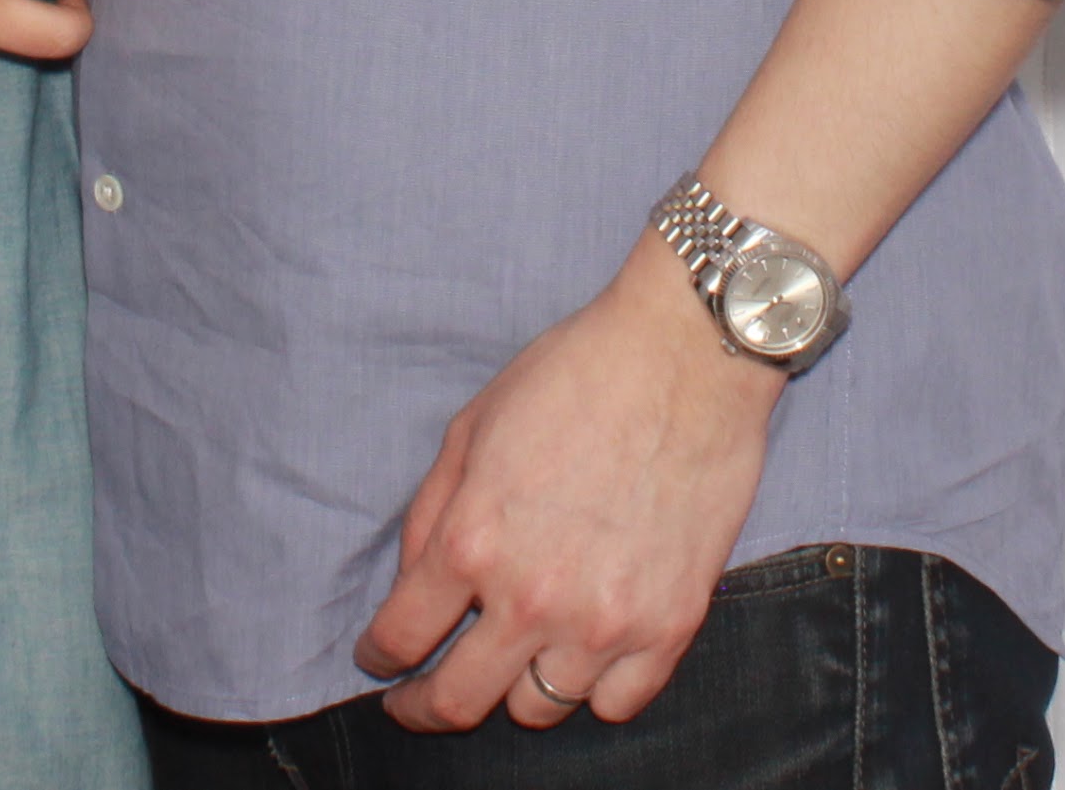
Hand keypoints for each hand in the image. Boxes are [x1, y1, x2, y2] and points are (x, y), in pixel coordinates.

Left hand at [354, 248, 783, 729]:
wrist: (686, 354)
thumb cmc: (575, 375)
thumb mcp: (471, 427)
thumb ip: (431, 515)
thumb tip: (414, 583)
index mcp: (473, 541)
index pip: (401, 639)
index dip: (379, 656)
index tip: (379, 658)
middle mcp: (533, 597)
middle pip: (460, 703)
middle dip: (426, 706)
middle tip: (421, 698)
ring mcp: (606, 620)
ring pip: (538, 709)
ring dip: (515, 688)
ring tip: (516, 656)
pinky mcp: (670, 625)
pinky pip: (617, 704)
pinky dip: (593, 689)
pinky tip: (583, 655)